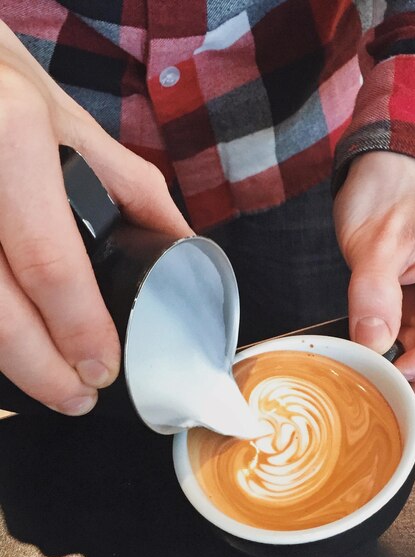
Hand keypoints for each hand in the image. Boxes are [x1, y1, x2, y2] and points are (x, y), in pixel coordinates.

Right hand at [0, 22, 193, 414]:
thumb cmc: (11, 89)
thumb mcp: (80, 126)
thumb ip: (135, 192)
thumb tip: (185, 250)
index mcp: (14, 135)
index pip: (49, 259)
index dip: (77, 327)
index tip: (102, 369)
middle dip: (37, 367)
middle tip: (75, 396)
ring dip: (6, 360)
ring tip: (44, 385)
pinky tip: (10, 346)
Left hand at [334, 152, 414, 414]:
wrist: (378, 172)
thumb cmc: (390, 191)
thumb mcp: (379, 242)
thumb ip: (375, 294)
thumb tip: (372, 346)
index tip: (400, 372)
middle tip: (387, 406)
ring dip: (401, 375)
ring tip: (374, 394)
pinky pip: (406, 342)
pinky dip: (388, 358)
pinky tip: (367, 371)